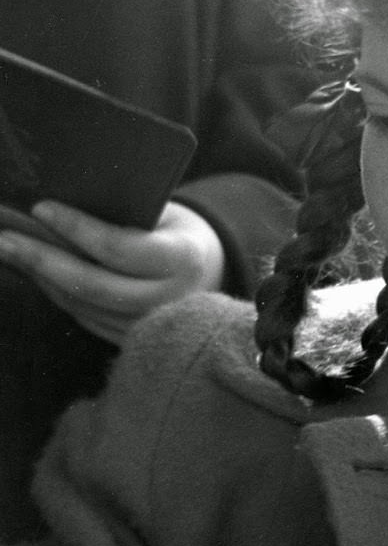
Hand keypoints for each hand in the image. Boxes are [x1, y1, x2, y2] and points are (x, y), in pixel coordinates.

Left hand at [0, 198, 223, 344]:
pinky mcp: (136, 338)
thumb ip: (122, 215)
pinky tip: (35, 272)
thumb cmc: (173, 230)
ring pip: (86, 305)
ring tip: (10, 251)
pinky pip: (86, 317)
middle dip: (44, 260)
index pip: (121, 249)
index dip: (77, 229)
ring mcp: (154, 324)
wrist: (208, 270)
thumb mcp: (162, 213)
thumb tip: (53, 209)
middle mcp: (173, 299)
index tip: (40, 207)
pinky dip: (57, 293)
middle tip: (5, 238)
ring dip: (42, 278)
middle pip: (96, 285)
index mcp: (184, 260)